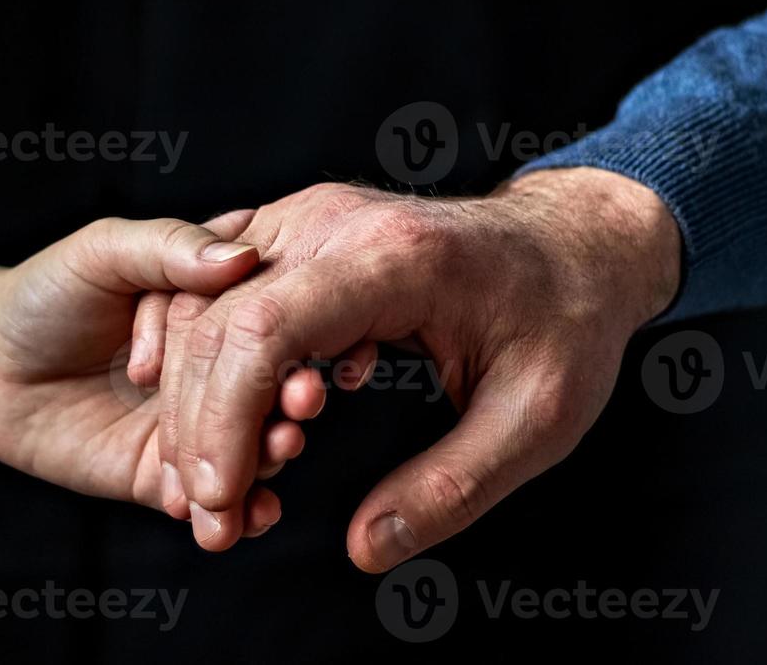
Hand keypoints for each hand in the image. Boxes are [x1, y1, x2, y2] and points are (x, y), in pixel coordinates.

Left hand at [0, 213, 302, 535]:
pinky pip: (208, 497)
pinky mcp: (164, 474)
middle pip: (268, 385)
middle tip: (302, 403)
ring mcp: (193, 422)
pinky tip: (255, 512)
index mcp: (211, 301)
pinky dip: (240, 510)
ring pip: (249, 444)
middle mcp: (214, 365)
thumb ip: (169, 248)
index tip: (308, 345)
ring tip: (281, 450)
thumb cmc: (43, 293)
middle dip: (290, 398)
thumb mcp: (103, 250)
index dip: (288, 331)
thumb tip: (241, 256)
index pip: (263, 317)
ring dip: (274, 453)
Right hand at [146, 169, 680, 566]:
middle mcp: (333, 223)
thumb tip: (367, 547)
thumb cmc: (564, 320)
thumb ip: (453, 487)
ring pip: (201, 307)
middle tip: (215, 521)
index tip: (223, 500)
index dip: (225, 420)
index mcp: (393, 258)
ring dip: (193, 405)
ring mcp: (306, 220)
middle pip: (216, 322)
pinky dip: (203, 366)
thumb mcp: (537, 418)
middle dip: (199, 432)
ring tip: (225, 489)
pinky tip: (225, 432)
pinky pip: (214, 294)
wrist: (572, 245)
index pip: (265, 329)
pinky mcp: (294, 234)